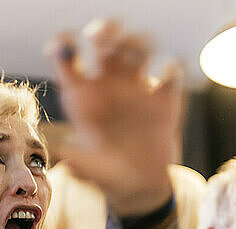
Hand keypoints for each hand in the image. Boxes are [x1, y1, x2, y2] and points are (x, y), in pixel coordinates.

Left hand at [46, 20, 183, 215]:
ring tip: (136, 59)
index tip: (65, 48)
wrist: (140, 188)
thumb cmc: (108, 176)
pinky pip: (171, 69)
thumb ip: (81, 163)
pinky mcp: (164, 98)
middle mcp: (108, 86)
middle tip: (103, 43)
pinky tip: (167, 78)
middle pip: (104, 41)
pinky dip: (172, 66)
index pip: (67, 61)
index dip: (63, 47)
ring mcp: (137, 89)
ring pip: (137, 47)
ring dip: (136, 44)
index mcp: (83, 97)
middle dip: (103, 32)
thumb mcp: (92, 173)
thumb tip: (67, 158)